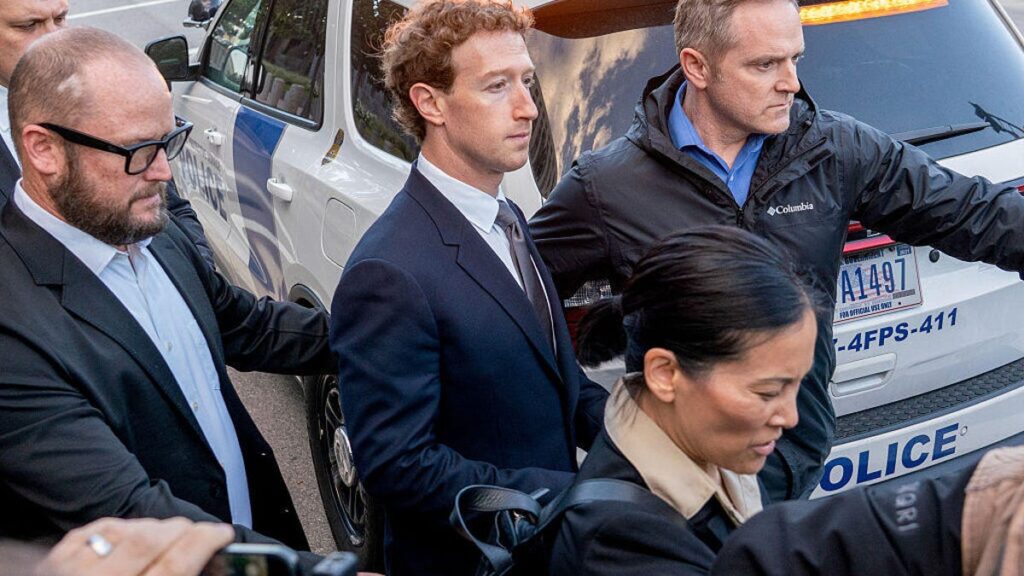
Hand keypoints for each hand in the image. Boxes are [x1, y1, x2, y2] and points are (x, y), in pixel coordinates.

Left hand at [36, 517, 233, 575]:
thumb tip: (204, 564)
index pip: (175, 565)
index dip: (204, 542)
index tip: (221, 533)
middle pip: (152, 540)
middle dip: (183, 529)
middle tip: (199, 531)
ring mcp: (71, 571)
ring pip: (126, 530)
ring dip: (155, 527)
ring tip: (167, 535)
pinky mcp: (55, 561)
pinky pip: (98, 530)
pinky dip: (122, 528)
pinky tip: (134, 535)